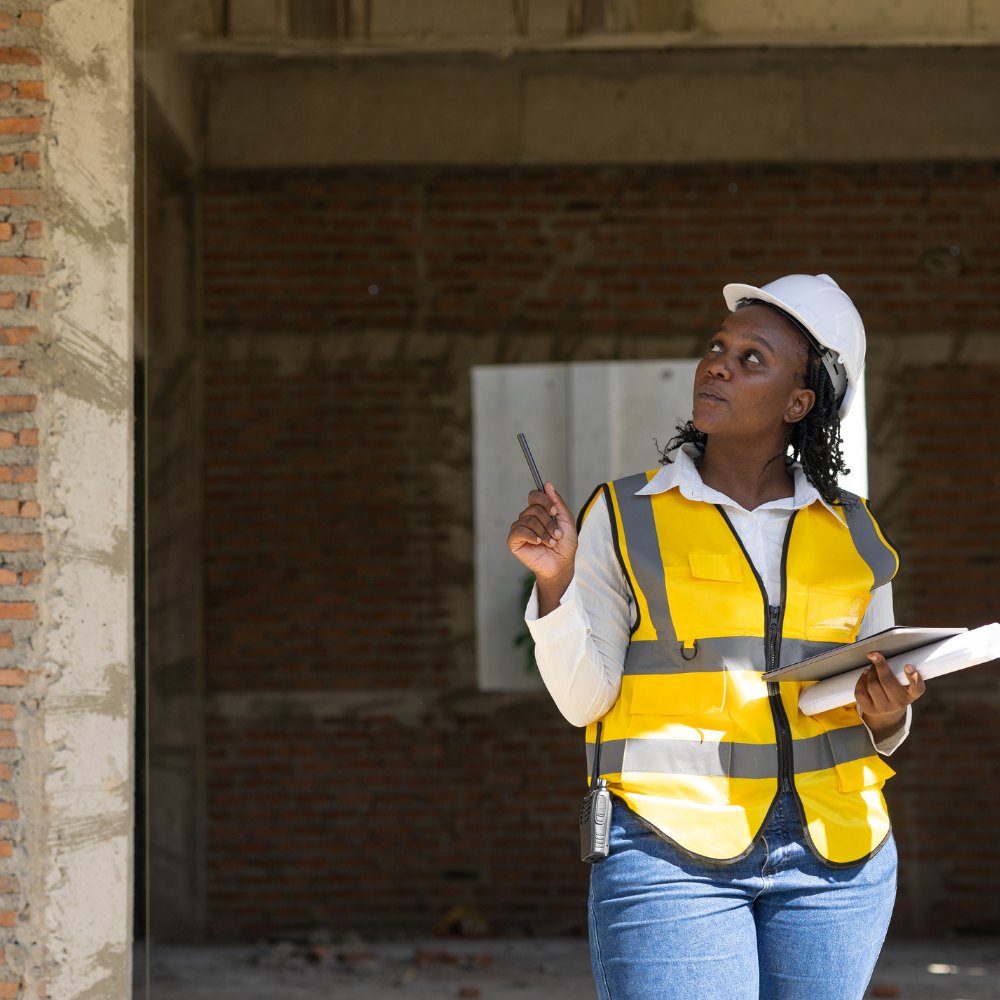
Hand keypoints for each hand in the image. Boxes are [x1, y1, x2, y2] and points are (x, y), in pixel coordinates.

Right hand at [507, 483, 576, 614]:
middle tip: (557, 534)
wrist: (561, 564)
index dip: (544, 500)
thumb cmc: (564, 544)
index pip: (534, 495)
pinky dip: (531, 536)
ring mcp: (519, 529)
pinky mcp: (513, 541)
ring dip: (543, 532)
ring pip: (528, 519)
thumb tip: (548, 484)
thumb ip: (557, 502)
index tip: (554, 511)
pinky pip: (518, 531)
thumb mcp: (566, 520)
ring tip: (550, 542)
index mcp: (538, 511)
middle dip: (548, 522)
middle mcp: (527, 518)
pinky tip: (538, 543)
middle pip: (533, 508)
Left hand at [854, 651, 925, 744]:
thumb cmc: (897, 691)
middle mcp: (899, 703)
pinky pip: (860, 692)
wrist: (888, 711)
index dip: (913, 677)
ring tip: (872, 667)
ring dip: (871, 671)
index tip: (908, 666)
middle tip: (876, 656)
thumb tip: (881, 656)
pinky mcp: (869, 710)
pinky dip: (861, 679)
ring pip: (873, 685)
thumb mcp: (905, 684)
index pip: (917, 688)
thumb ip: (900, 673)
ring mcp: (883, 708)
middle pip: (887, 682)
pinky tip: (865, 674)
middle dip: (880, 665)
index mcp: (911, 695)